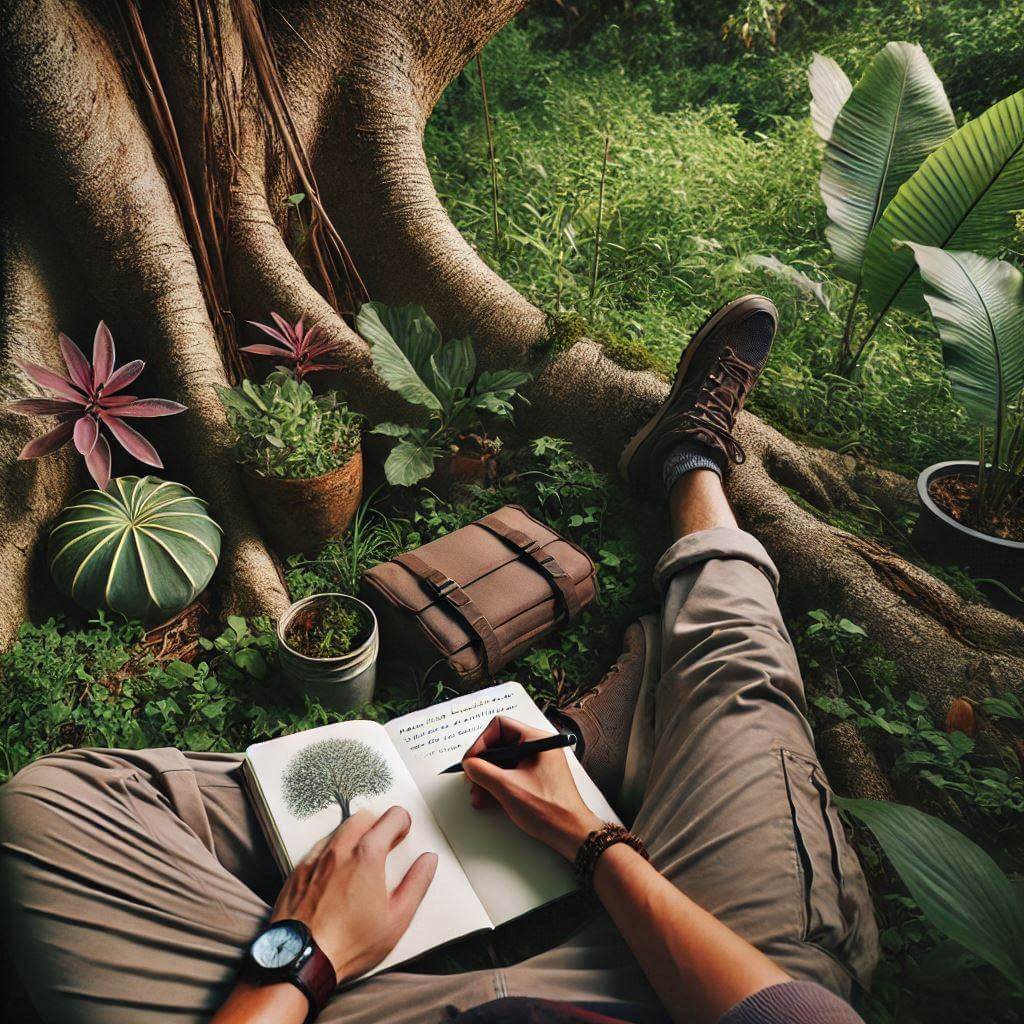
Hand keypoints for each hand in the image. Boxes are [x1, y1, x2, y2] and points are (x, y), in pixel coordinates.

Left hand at [270, 805, 437, 982]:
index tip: (403, 830)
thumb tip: (428, 861)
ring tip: (361, 859)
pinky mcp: (297, 871)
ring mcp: (315, 858)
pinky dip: (331, 852)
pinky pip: (318, 848)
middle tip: (385, 842)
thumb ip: (416, 884)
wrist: (302, 960)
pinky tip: (335, 873)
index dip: (402, 821)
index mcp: (367, 856)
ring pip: (338, 830)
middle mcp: (339, 850)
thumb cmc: (347, 944)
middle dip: (378, 824)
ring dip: (354, 836)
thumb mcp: (396, 919)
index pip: (391, 818)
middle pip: (363, 817)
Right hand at [461, 716, 603, 860]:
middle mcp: (538, 747)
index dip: (481, 742)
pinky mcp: (536, 777)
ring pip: (503, 761)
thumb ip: (483, 771)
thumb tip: (469, 764)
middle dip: (482, 764)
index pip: (500, 726)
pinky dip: (498, 784)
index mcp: (536, 740)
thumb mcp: (507, 787)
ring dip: (487, 777)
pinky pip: (511, 773)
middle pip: (500, 744)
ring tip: (478, 796)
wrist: (571, 833)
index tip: (471, 761)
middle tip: (472, 781)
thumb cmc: (549, 809)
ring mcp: (538, 762)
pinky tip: (488, 799)